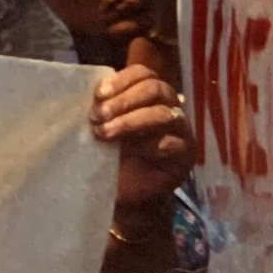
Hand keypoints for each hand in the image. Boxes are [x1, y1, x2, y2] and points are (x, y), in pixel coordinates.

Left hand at [92, 64, 192, 205]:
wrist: (126, 198)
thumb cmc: (112, 159)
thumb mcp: (103, 129)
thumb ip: (102, 110)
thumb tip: (86, 94)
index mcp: (149, 96)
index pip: (143, 74)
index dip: (121, 80)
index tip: (97, 95)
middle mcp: (169, 107)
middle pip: (155, 88)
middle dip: (124, 100)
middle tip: (98, 115)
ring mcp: (181, 130)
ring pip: (162, 113)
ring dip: (130, 121)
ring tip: (104, 133)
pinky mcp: (186, 153)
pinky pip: (169, 141)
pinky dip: (144, 144)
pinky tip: (126, 152)